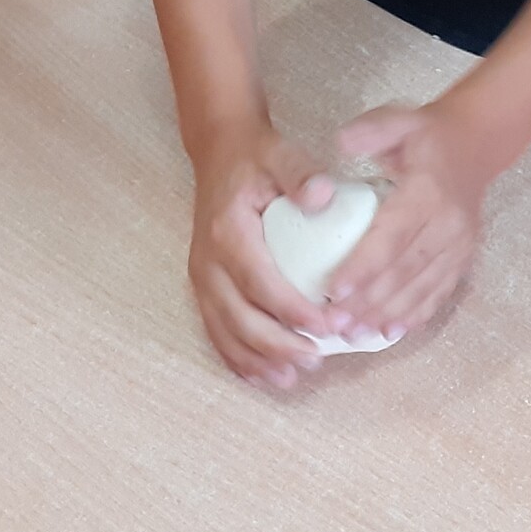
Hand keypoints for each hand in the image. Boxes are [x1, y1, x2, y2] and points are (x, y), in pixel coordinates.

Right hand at [187, 123, 336, 389]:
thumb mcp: (280, 155)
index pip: (261, 284)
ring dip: (255, 360)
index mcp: (228, 234)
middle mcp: (207, 262)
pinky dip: (236, 357)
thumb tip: (324, 196)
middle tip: (316, 361)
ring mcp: (201, 277)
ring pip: (224, 332)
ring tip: (290, 379)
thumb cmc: (255, 158)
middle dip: (277, 346)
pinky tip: (260, 376)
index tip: (329, 327)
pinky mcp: (202, 286)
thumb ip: (301, 174)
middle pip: (240, 318)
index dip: (293, 311)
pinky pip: (215, 330)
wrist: (219, 152)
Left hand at [323, 99, 495, 342]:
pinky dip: (416, 314)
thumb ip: (370, 131)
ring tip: (355, 334)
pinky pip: (439, 291)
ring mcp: (460, 244)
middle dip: (368, 301)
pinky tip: (392, 332)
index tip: (334, 290)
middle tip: (334, 322)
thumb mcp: (398, 121)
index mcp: (428, 191)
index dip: (363, 265)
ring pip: (422, 287)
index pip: (392, 235)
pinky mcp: (464, 257)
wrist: (476, 145)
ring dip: (388, 314)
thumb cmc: (426, 135)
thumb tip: (342, 144)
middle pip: (404, 270)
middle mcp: (448, 223)